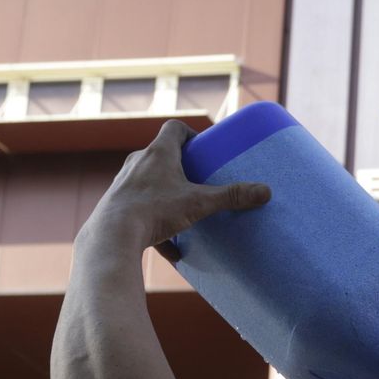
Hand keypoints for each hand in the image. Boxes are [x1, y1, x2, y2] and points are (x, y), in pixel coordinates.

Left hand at [84, 120, 270, 255]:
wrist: (113, 234)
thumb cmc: (155, 210)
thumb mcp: (199, 203)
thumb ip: (231, 196)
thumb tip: (265, 192)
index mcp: (158, 153)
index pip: (174, 128)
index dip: (190, 134)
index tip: (203, 148)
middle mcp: (138, 162)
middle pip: (162, 155)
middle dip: (181, 167)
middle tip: (199, 180)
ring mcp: (125, 183)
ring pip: (150, 183)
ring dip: (167, 195)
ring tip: (185, 213)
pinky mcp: (117, 204)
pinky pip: (141, 211)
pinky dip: (156, 226)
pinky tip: (172, 250)